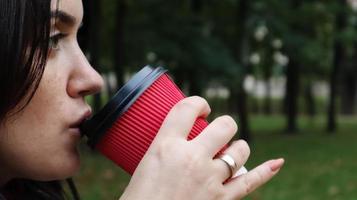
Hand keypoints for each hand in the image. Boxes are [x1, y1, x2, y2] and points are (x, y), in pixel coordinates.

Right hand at [120, 96, 283, 199]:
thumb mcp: (142, 168)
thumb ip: (161, 154)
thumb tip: (170, 150)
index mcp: (165, 146)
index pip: (187, 108)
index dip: (198, 102)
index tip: (200, 108)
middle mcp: (191, 158)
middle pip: (223, 125)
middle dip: (223, 124)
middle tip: (216, 132)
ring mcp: (210, 179)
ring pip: (239, 150)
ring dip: (237, 147)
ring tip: (230, 150)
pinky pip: (249, 182)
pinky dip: (265, 172)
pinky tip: (276, 163)